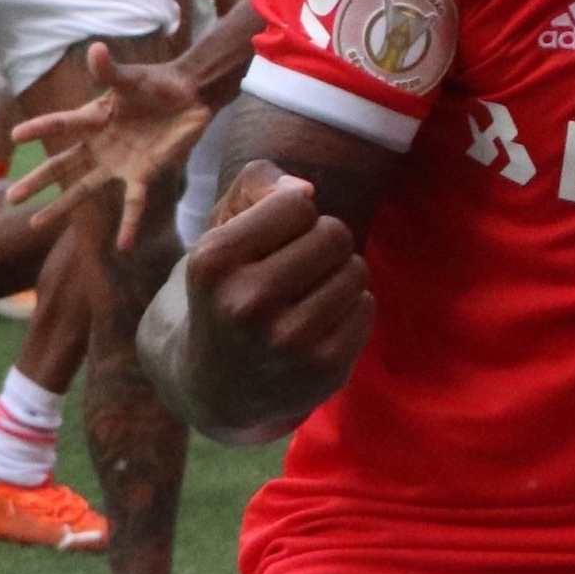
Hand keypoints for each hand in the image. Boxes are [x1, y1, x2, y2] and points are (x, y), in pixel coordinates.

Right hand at [9, 41, 211, 250]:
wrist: (191, 96)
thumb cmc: (157, 83)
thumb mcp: (133, 78)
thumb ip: (112, 70)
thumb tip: (96, 48)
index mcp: (94, 118)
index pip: (61, 124)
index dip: (40, 128)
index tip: (15, 137)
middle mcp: (100, 144)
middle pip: (63, 165)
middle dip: (38, 181)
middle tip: (11, 197)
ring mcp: (119, 162)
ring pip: (84, 188)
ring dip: (63, 206)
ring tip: (35, 225)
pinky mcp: (143, 173)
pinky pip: (133, 203)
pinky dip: (128, 225)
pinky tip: (122, 246)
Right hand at [184, 161, 373, 415]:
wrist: (208, 388)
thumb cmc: (221, 291)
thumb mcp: (218, 231)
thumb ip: (256, 185)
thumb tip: (305, 190)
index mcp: (214, 261)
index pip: (297, 205)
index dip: (290, 217)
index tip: (268, 243)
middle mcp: (247, 304)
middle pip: (334, 234)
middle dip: (320, 242)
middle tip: (294, 268)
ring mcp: (288, 343)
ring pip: (356, 270)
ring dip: (337, 275)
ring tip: (305, 296)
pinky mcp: (323, 371)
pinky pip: (366, 306)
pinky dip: (349, 309)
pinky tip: (316, 325)